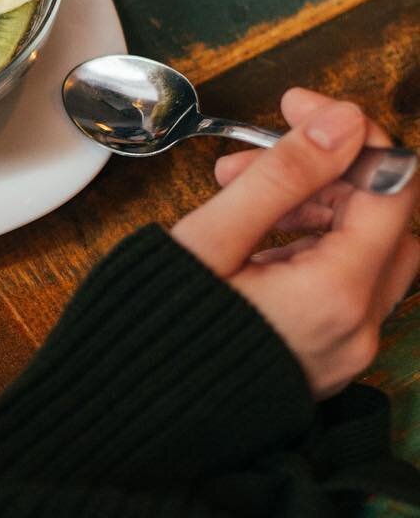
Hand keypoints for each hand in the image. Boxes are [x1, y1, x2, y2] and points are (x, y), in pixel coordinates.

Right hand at [172, 88, 418, 399]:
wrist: (131, 415)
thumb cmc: (158, 329)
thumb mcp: (211, 239)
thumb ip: (282, 176)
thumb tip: (344, 122)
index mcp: (337, 294)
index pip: (390, 187)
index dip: (349, 134)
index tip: (295, 107)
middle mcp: (358, 326)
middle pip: (385, 219)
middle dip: (326, 169)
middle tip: (257, 151)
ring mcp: (345, 346)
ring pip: (363, 248)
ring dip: (313, 202)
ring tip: (235, 185)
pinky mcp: (324, 354)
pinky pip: (340, 281)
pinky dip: (305, 240)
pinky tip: (249, 230)